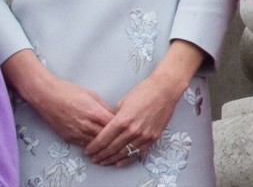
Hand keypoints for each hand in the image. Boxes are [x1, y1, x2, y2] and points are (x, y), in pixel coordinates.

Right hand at [2, 50, 114, 146]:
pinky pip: (84, 145)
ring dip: (103, 144)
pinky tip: (97, 145)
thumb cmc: (69, 92)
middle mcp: (87, 125)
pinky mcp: (69, 138)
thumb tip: (113, 115)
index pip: (113, 125)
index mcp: (94, 112)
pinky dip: (92, 145)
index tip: (125, 126)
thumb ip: (104, 106)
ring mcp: (77, 133)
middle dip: (114, 137)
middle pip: (106, 137)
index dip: (121, 126)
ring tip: (111, 144)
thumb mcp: (92, 94)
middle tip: (121, 137)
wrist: (48, 97)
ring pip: (95, 144)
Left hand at [84, 39, 206, 166]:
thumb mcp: (123, 101)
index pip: (103, 139)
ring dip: (111, 159)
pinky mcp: (152, 138)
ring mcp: (143, 136)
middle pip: (111, 148)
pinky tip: (119, 162)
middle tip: (93, 158)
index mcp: (123, 119)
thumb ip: (115, 117)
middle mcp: (132, 130)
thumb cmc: (145, 91)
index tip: (88, 150)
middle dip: (100, 155)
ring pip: (123, 153)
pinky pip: (137, 153)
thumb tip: (108, 127)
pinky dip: (126, 159)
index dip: (94, 147)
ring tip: (103, 161)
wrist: (164, 90)